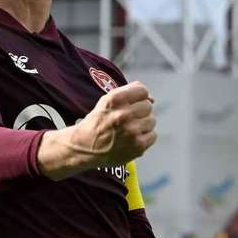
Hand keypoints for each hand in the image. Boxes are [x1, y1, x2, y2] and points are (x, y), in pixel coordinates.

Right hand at [39, 81, 156, 179]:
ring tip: (128, 130)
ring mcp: (132, 131)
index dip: (138, 97)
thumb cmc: (96, 123)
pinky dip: (144, 138)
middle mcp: (123, 114)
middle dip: (139, 112)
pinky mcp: (138, 146)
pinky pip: (153, 136)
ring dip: (142, 125)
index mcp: (114, 99)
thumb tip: (152, 99)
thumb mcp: (105, 101)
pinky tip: (131, 139)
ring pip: (152, 121)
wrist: (84, 147)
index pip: (143, 91)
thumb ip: (128, 94)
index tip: (131, 103)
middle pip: (148, 106)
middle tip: (126, 119)